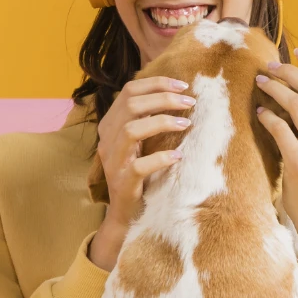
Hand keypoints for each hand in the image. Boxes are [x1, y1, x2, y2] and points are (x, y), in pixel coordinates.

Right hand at [87, 76, 193, 270]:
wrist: (125, 212)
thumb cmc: (138, 174)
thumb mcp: (139, 142)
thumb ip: (146, 120)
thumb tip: (176, 94)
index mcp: (110, 125)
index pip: (129, 91)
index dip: (156, 84)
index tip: (182, 85)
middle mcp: (107, 139)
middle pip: (131, 105)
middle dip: (164, 99)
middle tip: (190, 102)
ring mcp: (113, 162)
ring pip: (132, 130)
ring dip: (162, 122)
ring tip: (186, 124)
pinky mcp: (122, 182)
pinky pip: (140, 166)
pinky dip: (161, 158)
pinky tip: (178, 157)